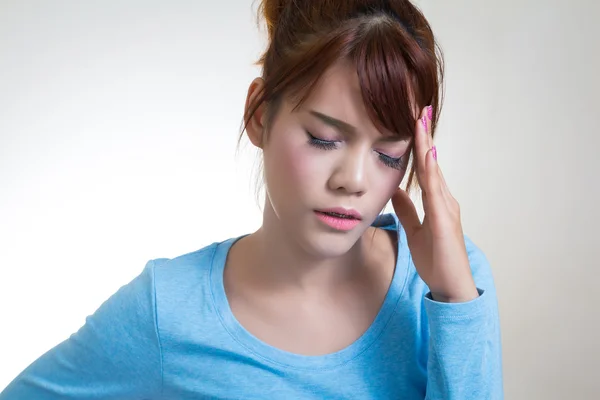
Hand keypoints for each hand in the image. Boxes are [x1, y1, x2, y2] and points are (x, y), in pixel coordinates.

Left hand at [392, 106, 478, 302]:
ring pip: (434, 171)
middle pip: (430, 162)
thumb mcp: (414, 231)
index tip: (409, 121)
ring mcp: (446, 208)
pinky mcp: (445, 220)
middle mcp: (444, 199)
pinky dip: (431, 172)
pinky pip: (436, 192)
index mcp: (436, 201)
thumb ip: (406, 210)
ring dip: (426, 145)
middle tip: (418, 108)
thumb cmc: (436, 260)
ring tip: (420, 121)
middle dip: (423, 136)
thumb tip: (394, 190)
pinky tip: (427, 155)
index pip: (423, 167)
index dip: (416, 144)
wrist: (451, 288)